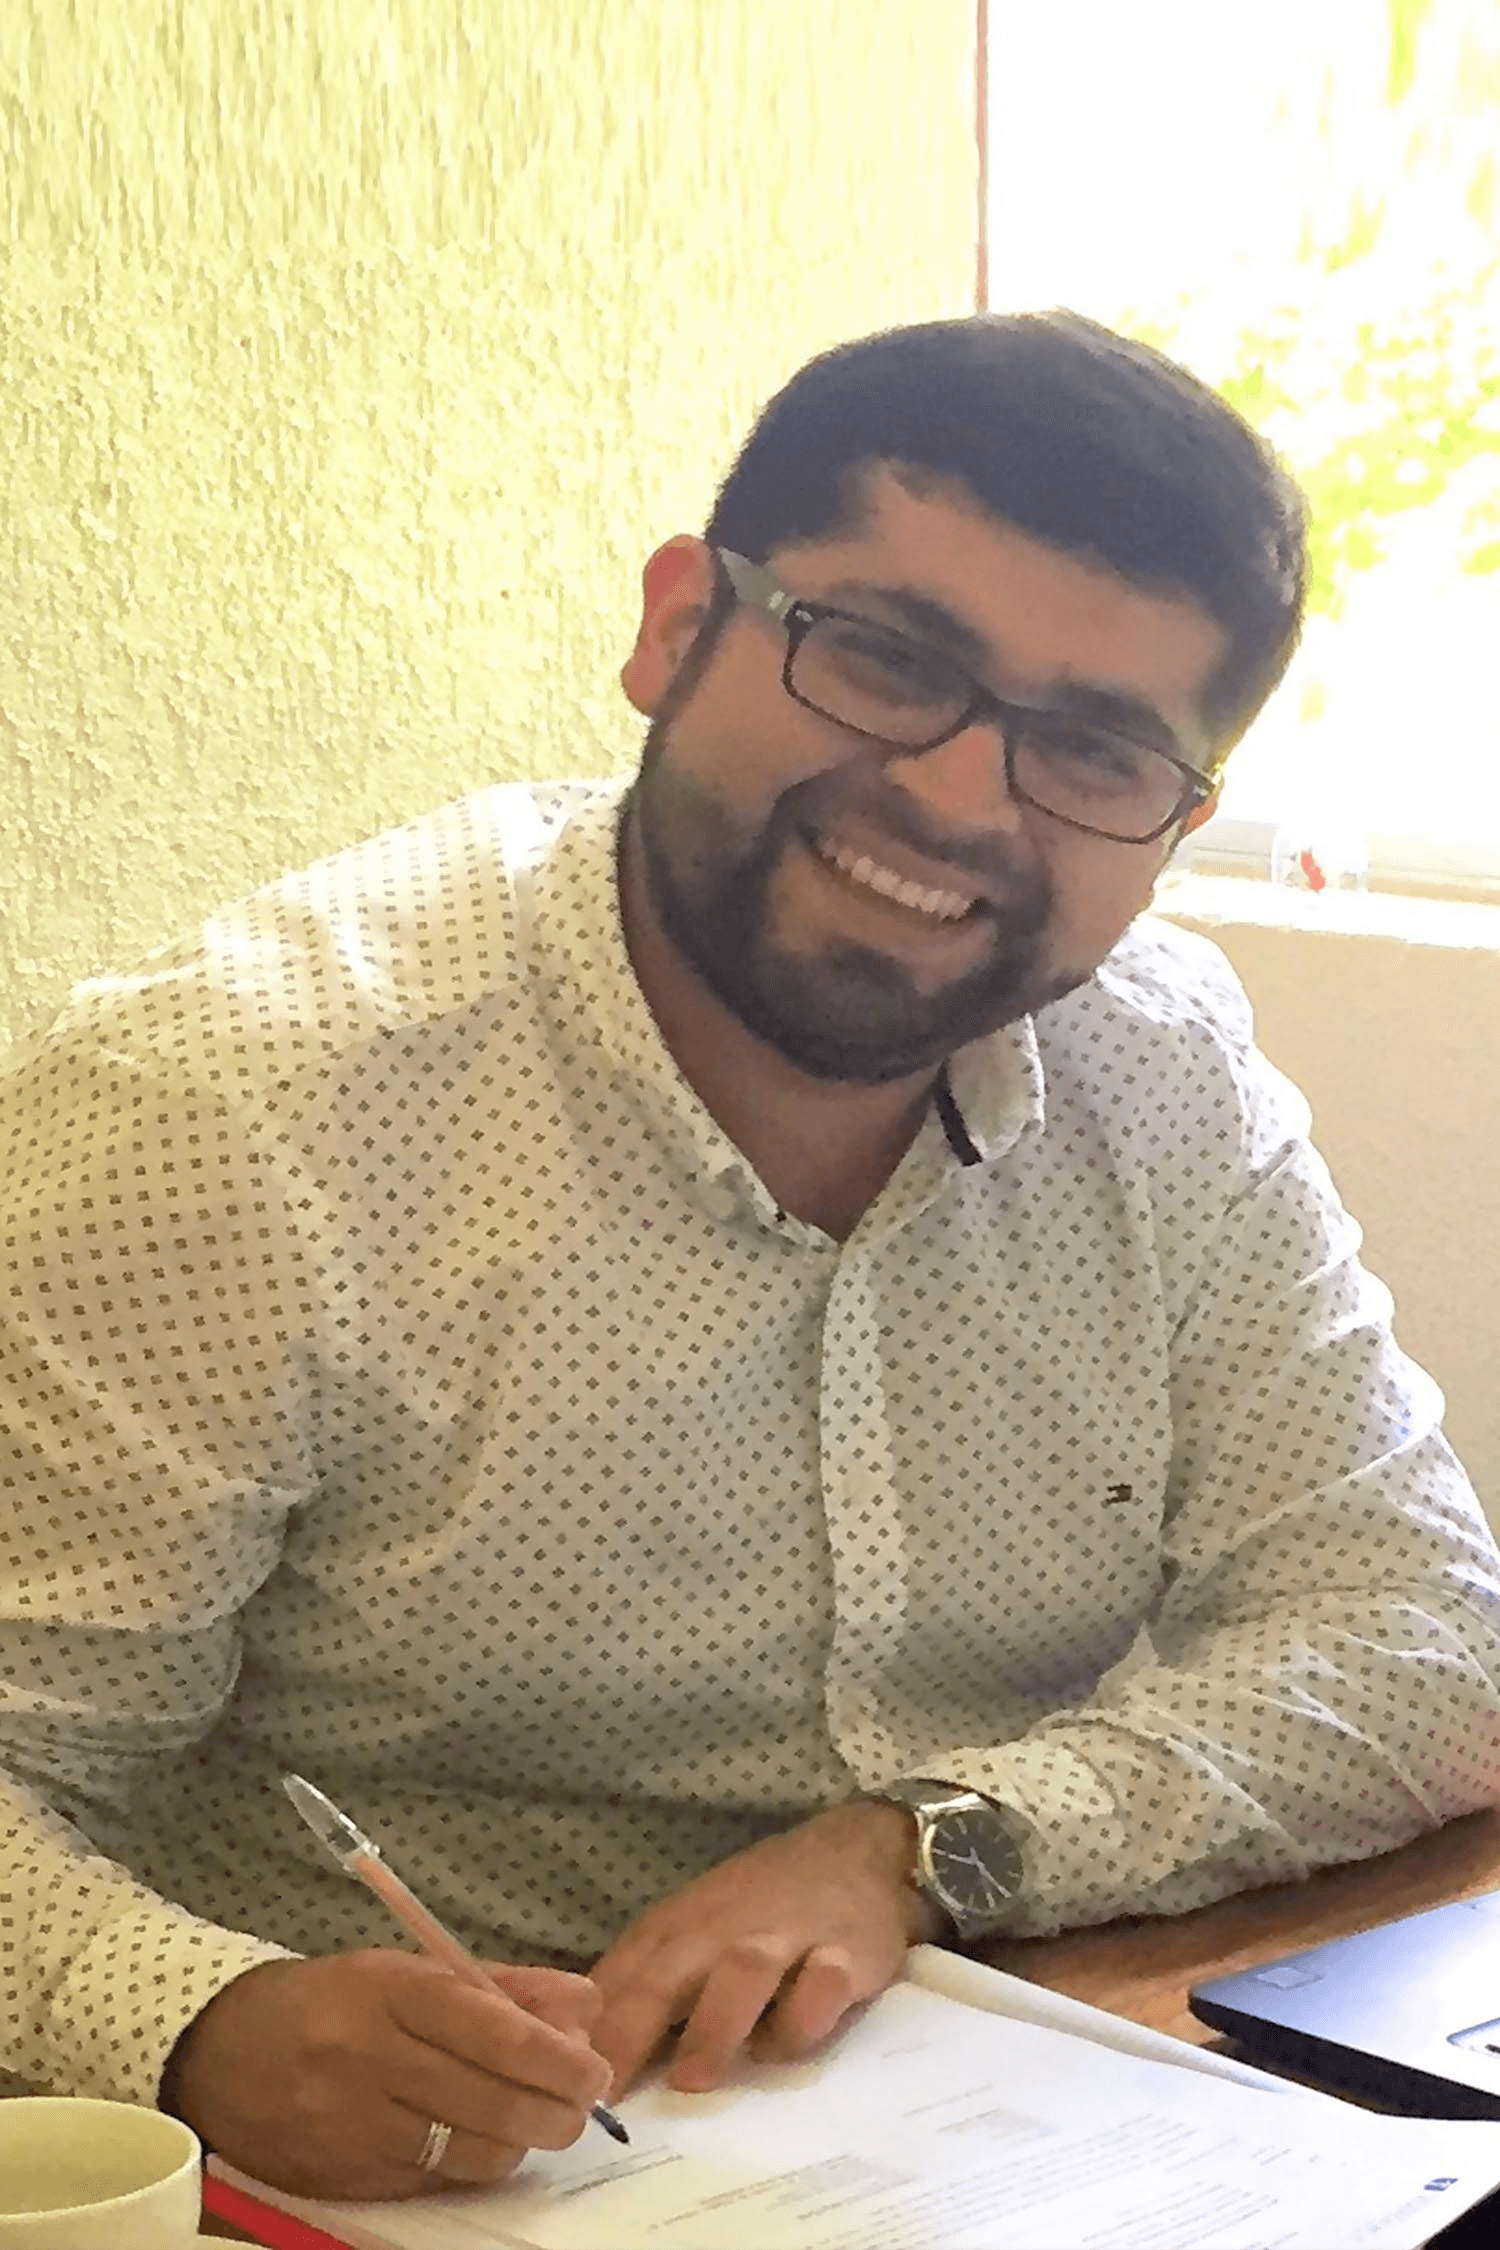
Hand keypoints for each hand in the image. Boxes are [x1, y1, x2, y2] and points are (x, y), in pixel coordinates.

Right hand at [167, 1950, 611, 2198]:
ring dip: (520, 2141)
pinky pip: (436, 2178)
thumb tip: (583, 2004)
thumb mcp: (408, 1970)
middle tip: (581, 2106)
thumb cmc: (333, 2001)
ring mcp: (356, 2126)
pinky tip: (482, 2140)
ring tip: (535, 2121)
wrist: (221, 2052)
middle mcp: (370, 2059)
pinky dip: (472, 2162)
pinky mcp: (348, 2178)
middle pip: (488, 2099)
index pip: (488, 2028)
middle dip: (554, 2110)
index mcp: (390, 1992)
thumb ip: (501, 1986)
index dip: (551, 2055)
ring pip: (470, 2150)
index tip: (593, 2069)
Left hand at [591, 1799, 937, 2096]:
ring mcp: (786, 1938)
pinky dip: (803, 2016)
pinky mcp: (845, 1951)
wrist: (855, 1852)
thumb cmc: (759, 1905)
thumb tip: (583, 2052)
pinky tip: (784, 2047)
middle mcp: (723, 1931)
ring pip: (743, 1974)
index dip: (588, 2030)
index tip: (557, 2078)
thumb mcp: (691, 1929)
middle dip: (633, 2028)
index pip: (621, 1978)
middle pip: (668, 1974)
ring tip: (692, 2078)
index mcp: (677, 1929)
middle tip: (606, 2090)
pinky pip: (823, 1984)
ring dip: (714, 2023)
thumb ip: (645, 1984)